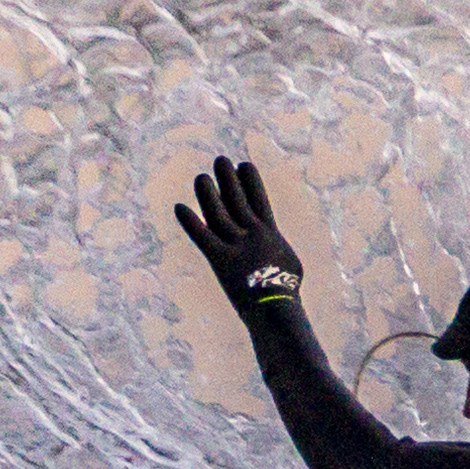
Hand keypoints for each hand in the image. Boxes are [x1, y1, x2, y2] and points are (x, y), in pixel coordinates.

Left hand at [174, 154, 302, 308]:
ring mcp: (236, 246)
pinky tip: (179, 208)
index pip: (259, 200)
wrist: (277, 308)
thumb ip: (277, 251)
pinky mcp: (220, 261)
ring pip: (218, 214)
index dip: (251, 182)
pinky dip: (190, 223)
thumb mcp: (290, 267)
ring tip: (202, 177)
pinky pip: (202, 238)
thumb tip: (275, 250)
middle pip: (237, 200)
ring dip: (208, 194)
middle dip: (229, 179)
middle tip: (221, 160)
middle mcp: (252, 234)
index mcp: (270, 233)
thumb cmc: (286, 291)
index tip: (244, 165)